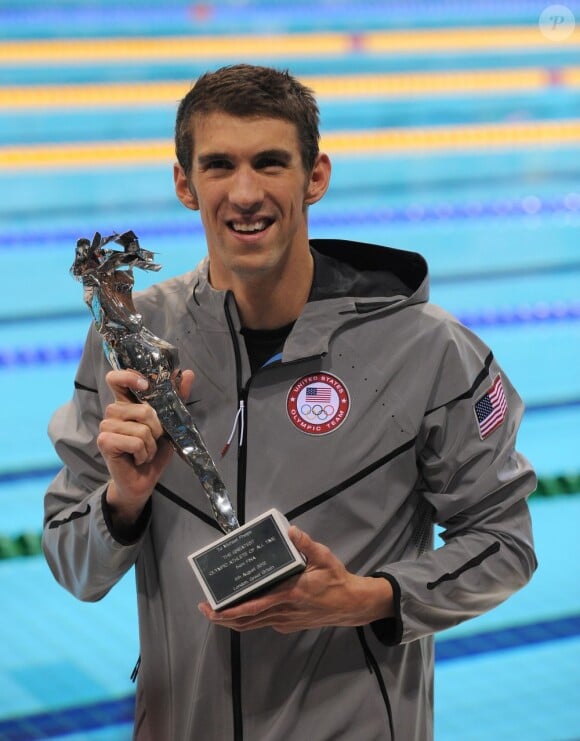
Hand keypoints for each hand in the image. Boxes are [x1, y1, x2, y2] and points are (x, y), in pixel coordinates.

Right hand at [98, 368, 194, 525]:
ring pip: (141, 428)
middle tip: (153, 440)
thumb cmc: (154, 451)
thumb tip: (189, 373)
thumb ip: (176, 398)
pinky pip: (135, 442)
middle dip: (157, 428)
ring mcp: (106, 426)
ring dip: (151, 444)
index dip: (130, 376)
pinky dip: (144, 453)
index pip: (116, 378)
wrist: (143, 480)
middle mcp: (113, 411)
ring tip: (145, 452)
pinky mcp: (104, 442)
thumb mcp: (169, 423)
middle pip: (143, 409)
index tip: (146, 384)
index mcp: (126, 403)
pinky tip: (138, 459)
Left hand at [198, 526, 393, 632]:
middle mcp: (283, 611)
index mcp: (289, 594)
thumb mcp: (324, 558)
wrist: (352, 605)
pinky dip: (249, 618)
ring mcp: (285, 620)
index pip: (253, 607)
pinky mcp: (289, 624)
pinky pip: (263, 623)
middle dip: (222, 618)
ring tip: (216, 611)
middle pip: (246, 621)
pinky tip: (243, 607)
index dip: (230, 611)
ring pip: (253, 625)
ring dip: (233, 621)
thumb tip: (290, 529)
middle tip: (205, 609)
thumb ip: (306, 544)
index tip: (211, 607)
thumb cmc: (336, 580)